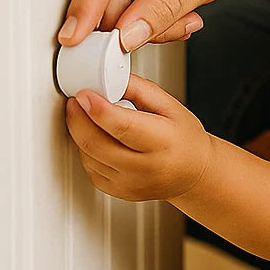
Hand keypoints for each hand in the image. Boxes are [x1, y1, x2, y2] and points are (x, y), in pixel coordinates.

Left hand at [65, 75, 214, 202]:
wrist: (193, 172)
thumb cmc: (184, 137)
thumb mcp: (170, 105)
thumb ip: (140, 89)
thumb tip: (112, 78)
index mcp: (162, 142)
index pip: (122, 126)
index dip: (98, 109)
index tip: (84, 94)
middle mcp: (144, 167)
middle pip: (96, 144)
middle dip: (78, 118)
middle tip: (76, 100)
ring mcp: (129, 184)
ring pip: (89, 157)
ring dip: (79, 133)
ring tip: (85, 115)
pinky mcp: (118, 192)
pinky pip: (90, 170)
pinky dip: (86, 151)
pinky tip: (94, 137)